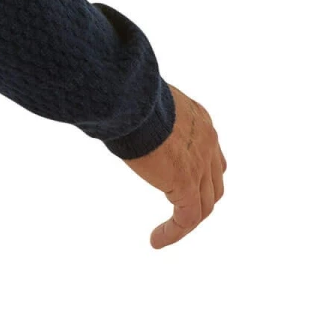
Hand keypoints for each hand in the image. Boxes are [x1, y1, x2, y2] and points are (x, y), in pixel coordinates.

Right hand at [123, 82, 226, 248]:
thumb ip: (144, 112)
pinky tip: (156, 241)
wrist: (131, 100)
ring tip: (169, 232)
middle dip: (201, 196)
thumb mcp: (144, 100)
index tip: (180, 178)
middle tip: (181, 207)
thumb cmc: (127, 93)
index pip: (210, 151)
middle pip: (214, 180)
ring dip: (189, 219)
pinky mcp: (186, 185)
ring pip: (205, 204)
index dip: (200, 169)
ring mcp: (200, 165)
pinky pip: (187, 219)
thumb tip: (121, 111)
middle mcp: (207, 142)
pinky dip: (174, 232)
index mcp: (199, 120)